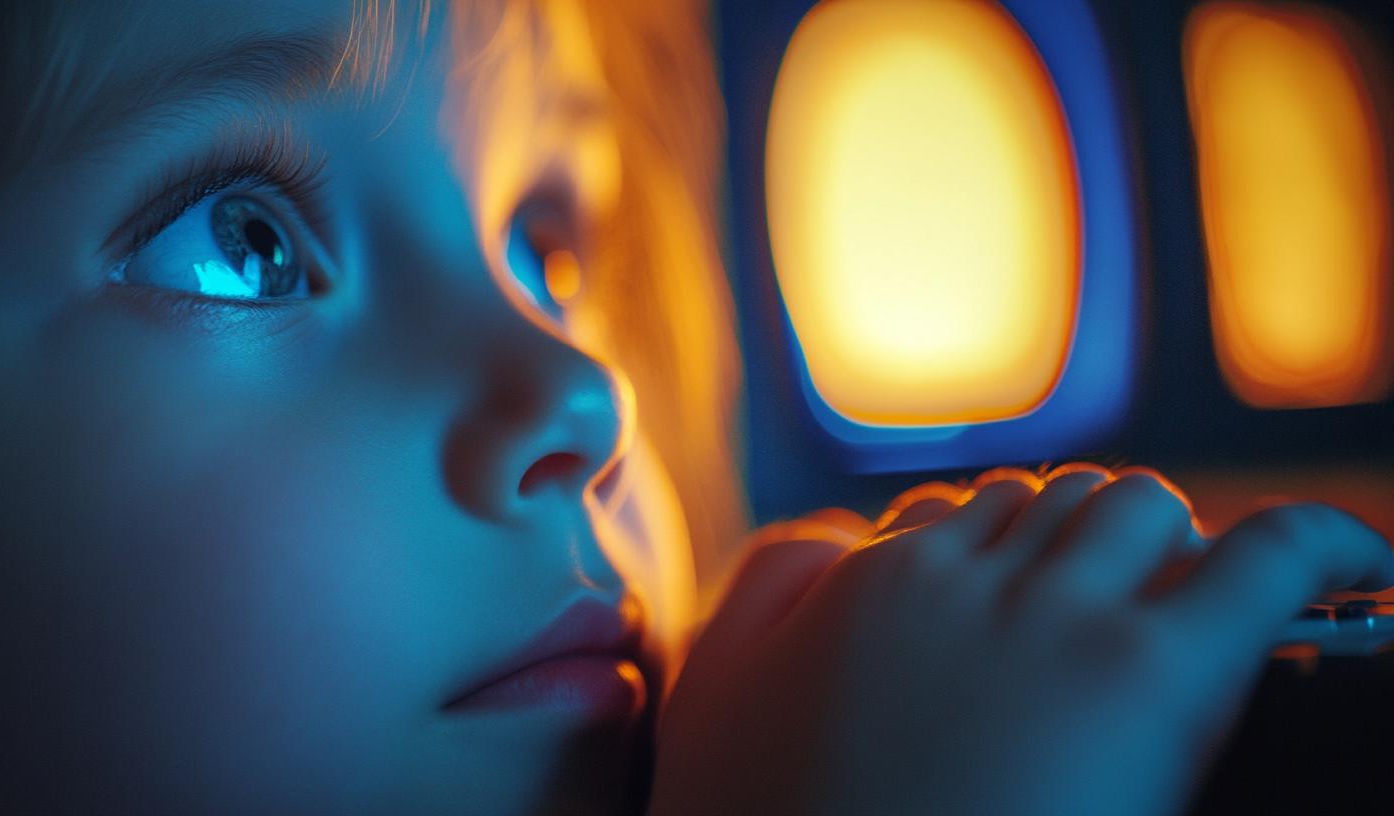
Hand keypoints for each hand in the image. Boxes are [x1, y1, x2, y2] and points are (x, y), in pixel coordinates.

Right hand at [648, 465, 1393, 815]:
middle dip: (1091, 539)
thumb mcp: (723, 707)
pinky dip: (1323, 539)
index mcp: (872, 589)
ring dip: (1169, 544)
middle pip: (1055, 501)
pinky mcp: (1152, 676)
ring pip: (1140, 507)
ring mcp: (1058, 618)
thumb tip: (837, 540)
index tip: (1037, 594)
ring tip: (1189, 603)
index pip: (972, 514)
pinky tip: (1358, 556)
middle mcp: (965, 580)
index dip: (1017, 550)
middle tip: (1115, 605)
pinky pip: (1265, 555)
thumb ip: (770, 598)